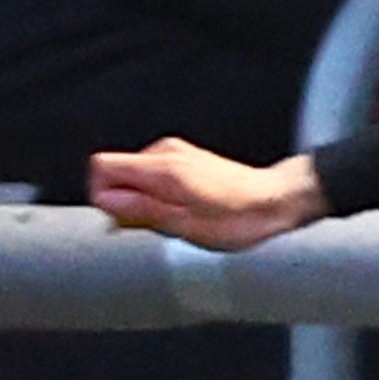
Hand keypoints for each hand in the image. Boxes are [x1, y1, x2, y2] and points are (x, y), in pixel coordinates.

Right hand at [89, 138, 325, 248]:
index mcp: (163, 167)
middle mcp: (166, 152)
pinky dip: (155, 194)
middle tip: (150, 227)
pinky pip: (151, 175)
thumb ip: (143, 210)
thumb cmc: (239, 219)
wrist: (277, 201)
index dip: (101, 195)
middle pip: (116, 170)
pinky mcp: (185, 159)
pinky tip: (181, 211)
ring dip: (141, 200)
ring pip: (133, 175)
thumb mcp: (187, 225)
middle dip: (122, 201)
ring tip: (173, 221)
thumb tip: (106, 201)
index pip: (102, 165)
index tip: (119, 220)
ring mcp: (176, 152)